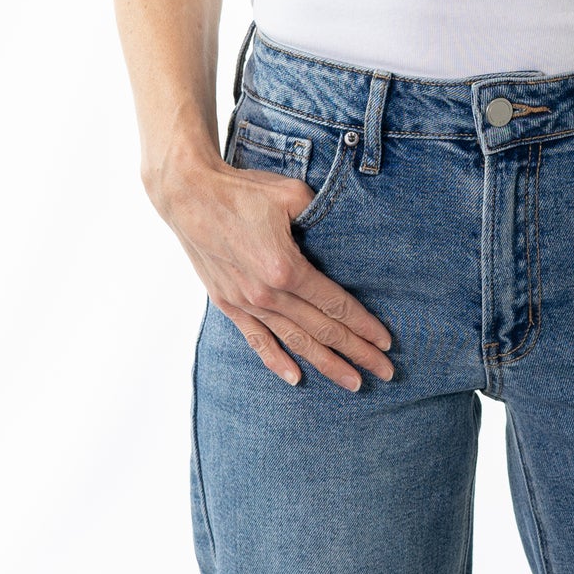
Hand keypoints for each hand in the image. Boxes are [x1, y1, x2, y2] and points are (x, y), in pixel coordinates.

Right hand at [161, 156, 393, 390]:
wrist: (188, 196)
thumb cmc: (242, 190)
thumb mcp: (292, 194)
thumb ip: (321, 217)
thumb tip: (341, 230)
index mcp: (286, 268)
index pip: (336, 305)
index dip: (364, 325)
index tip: (386, 342)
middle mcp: (267, 293)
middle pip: (323, 330)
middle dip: (357, 353)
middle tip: (384, 371)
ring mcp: (246, 302)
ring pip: (295, 341)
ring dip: (326, 364)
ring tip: (353, 382)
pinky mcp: (228, 303)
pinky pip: (256, 339)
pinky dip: (277, 361)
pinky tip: (296, 379)